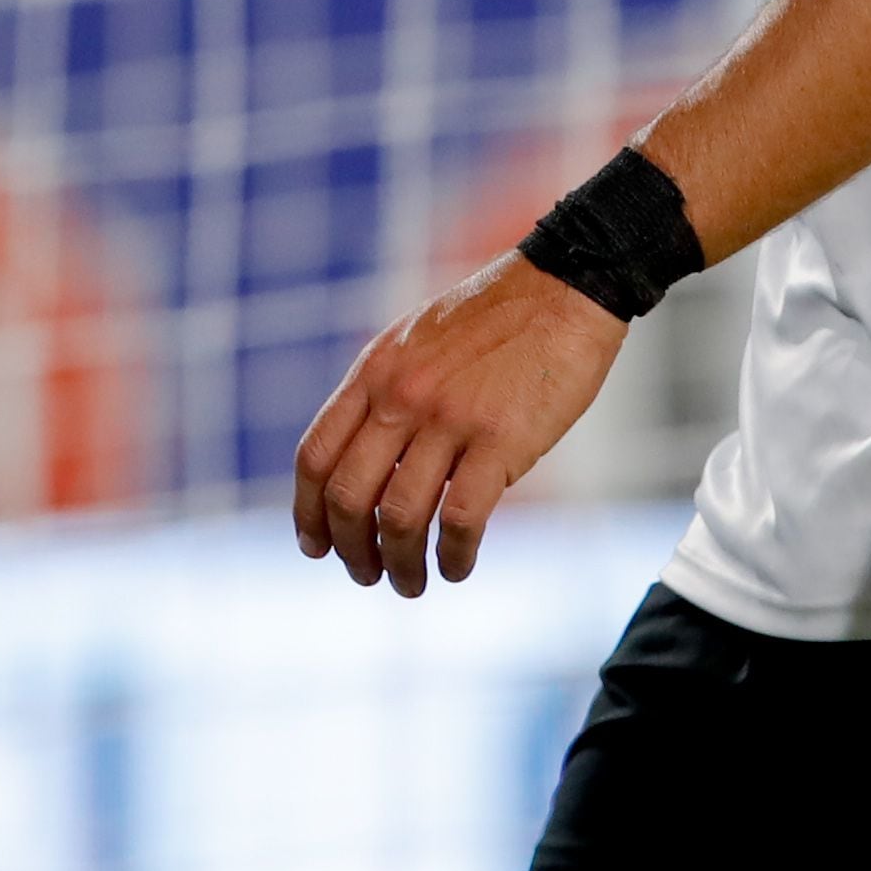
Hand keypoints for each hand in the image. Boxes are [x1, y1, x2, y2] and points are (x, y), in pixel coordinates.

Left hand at [292, 257, 625, 596]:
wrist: (563, 286)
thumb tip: (365, 462)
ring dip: (400, 565)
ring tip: (411, 583)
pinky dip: (452, 556)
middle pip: (347, 497)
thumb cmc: (495, 318)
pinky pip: (459, 519)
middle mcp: (400, 397)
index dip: (307, 513)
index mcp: (374, 373)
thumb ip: (384, 394)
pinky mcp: (500, 441)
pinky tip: (457, 568)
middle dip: (350, 551)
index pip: (315, 456)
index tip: (316, 547)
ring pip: (399, 518)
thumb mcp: (414, 343)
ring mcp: (449, 419)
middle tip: (368, 575)